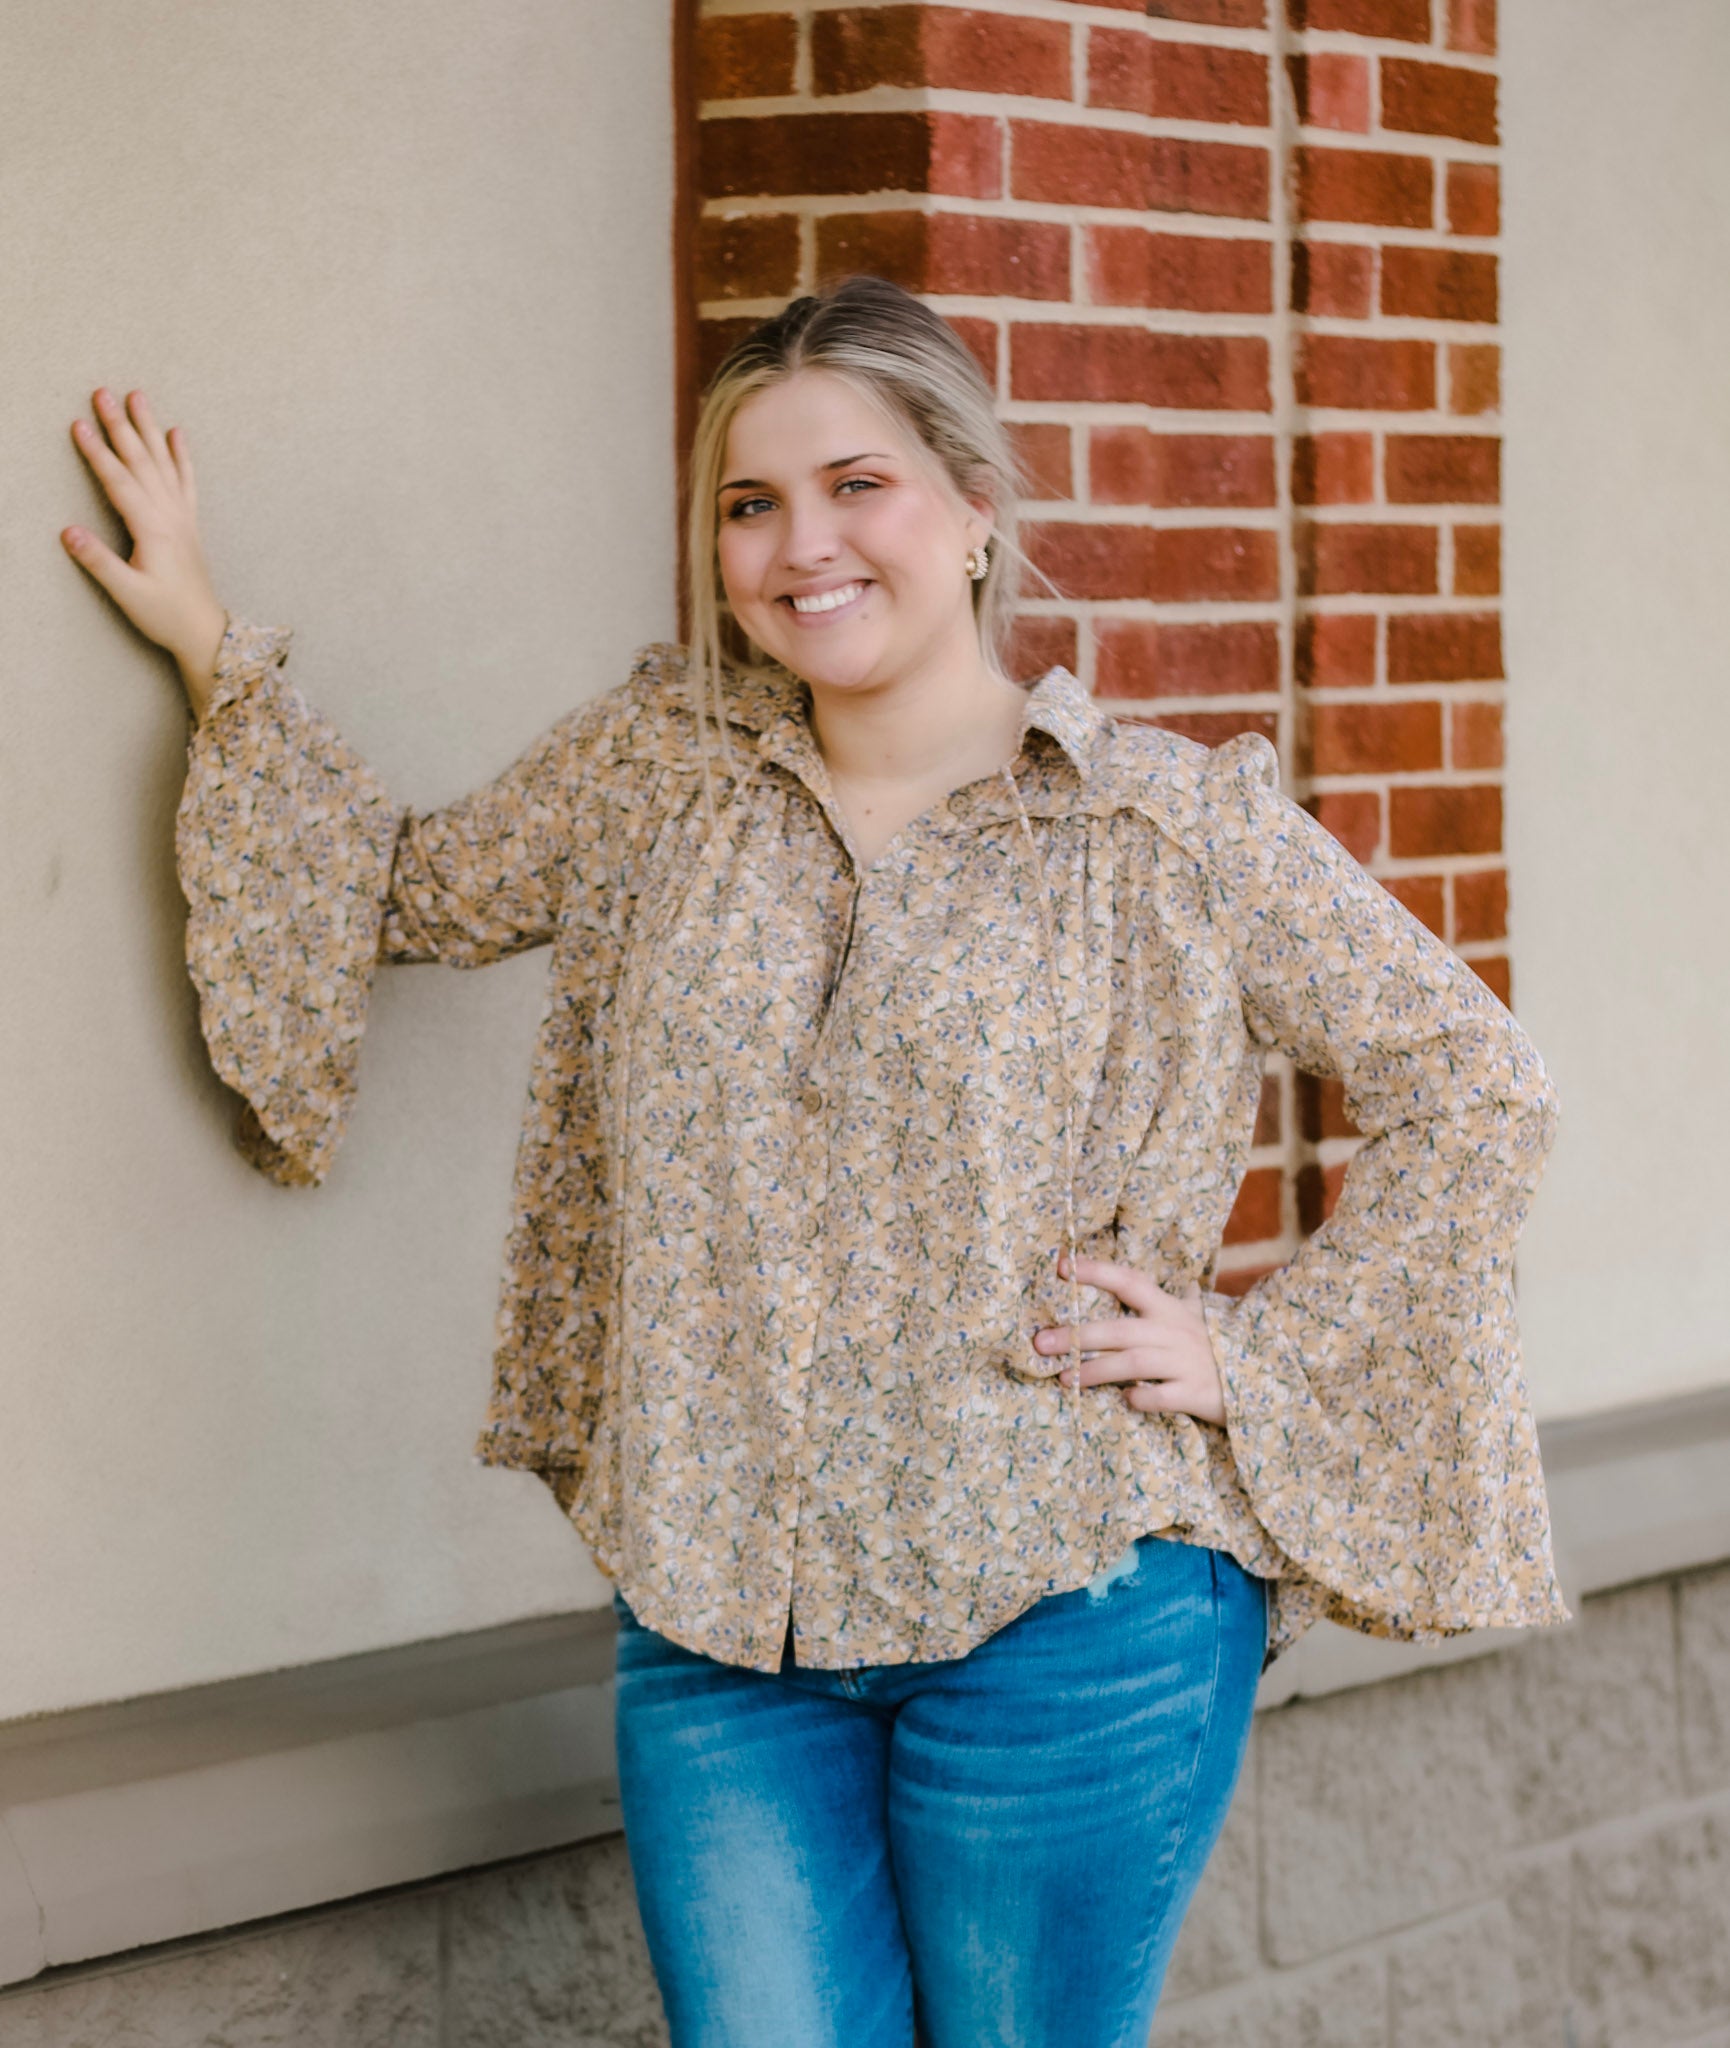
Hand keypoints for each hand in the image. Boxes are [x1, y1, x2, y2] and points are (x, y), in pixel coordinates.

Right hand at [61, 387, 227, 718]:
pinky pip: (186, 481)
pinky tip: (177, 434)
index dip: (97, 452)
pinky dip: (181, 456)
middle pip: (142, 462)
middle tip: (103, 392)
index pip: (119, 481)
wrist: (204, 632)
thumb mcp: (127, 594)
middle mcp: (170, 516)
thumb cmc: (165, 615)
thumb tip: (68, 531)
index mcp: (153, 530)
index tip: (78, 423)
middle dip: (120, 425)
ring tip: (138, 397)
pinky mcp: (189, 524)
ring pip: (164, 463)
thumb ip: (98, 562)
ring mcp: (183, 518)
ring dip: (149, 429)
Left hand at [1032, 1254, 1226, 1425]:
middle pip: (1120, 1329)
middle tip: (1041, 1342)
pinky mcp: (1197, 1394)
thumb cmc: (1213, 1348)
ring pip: (1134, 1363)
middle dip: (1078, 1335)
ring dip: (1096, 1370)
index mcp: (1170, 1308)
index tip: (1061, 1266)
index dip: (1097, 1272)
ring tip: (1065, 1378)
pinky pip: (1163, 1396)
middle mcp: (1176, 1331)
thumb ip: (1165, 1300)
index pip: (1130, 1282)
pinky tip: (1125, 1400)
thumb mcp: (1192, 1318)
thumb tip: (1138, 1277)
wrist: (1263, 1381)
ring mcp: (1187, 1363)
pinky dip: (1142, 1398)